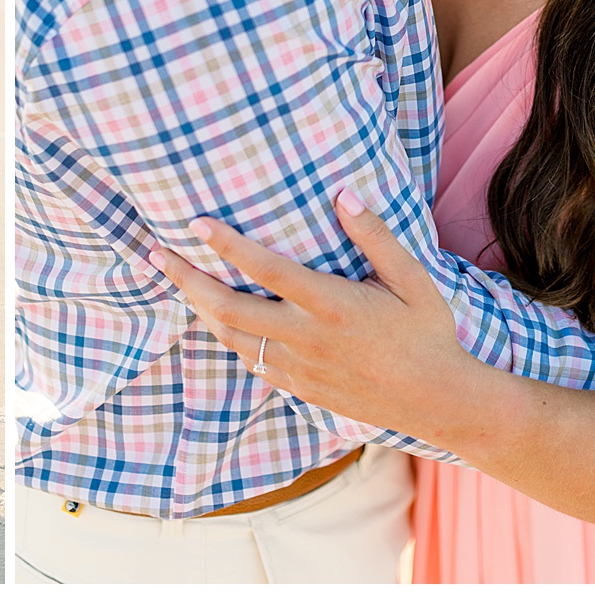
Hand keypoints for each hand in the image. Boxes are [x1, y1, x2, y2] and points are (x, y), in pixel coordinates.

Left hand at [147, 192, 476, 438]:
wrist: (438, 402)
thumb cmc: (427, 332)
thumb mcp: (412, 279)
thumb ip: (376, 236)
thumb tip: (344, 192)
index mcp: (332, 305)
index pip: (266, 270)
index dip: (227, 244)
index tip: (195, 221)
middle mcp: (307, 339)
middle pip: (229, 308)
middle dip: (186, 279)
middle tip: (157, 253)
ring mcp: (299, 368)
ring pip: (231, 337)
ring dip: (198, 307)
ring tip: (175, 279)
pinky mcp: (299, 389)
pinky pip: (250, 361)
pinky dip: (226, 336)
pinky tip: (215, 317)